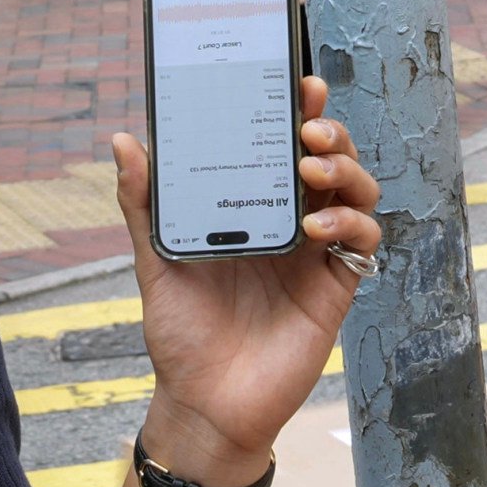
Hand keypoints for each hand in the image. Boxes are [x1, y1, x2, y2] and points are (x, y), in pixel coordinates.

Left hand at [112, 75, 381, 486]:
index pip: (284, 146)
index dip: (300, 111)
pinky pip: (362, 241)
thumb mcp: (154, 261)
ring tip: (311, 167)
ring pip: (355, 191)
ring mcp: (317, 254)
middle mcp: (291, 222)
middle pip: (329, 158)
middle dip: (328, 129)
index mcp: (252, 207)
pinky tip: (315, 229)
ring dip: (344, 168)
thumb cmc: (180, 334)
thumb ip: (144, 203)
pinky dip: (348, 224)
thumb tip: (123, 140)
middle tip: (307, 124)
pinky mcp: (335, 287)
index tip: (297, 82)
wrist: (204, 404)